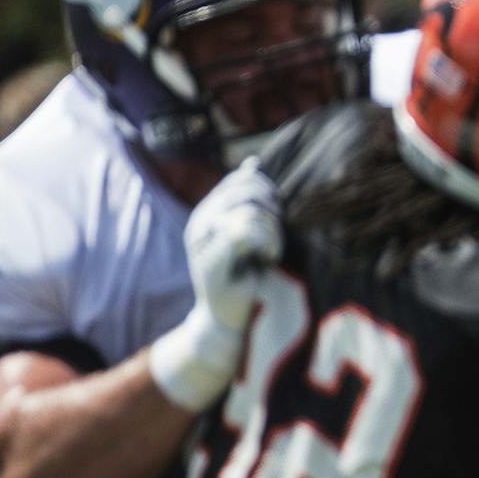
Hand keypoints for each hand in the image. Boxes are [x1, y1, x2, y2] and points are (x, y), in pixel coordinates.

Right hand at [184, 157, 283, 330]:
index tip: (277, 214)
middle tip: (276, 235)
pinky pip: (244, 234)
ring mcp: (202, 242)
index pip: (242, 180)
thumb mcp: (247, 229)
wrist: (227, 313)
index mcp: (209, 210)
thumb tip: (252, 164)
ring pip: (249, 213)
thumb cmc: (242, 272)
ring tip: (271, 252)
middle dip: (272, 210)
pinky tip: (267, 258)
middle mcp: (201, 221)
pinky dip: (266, 243)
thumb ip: (248, 198)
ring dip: (272, 232)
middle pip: (248, 193)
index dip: (267, 191)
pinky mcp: (211, 262)